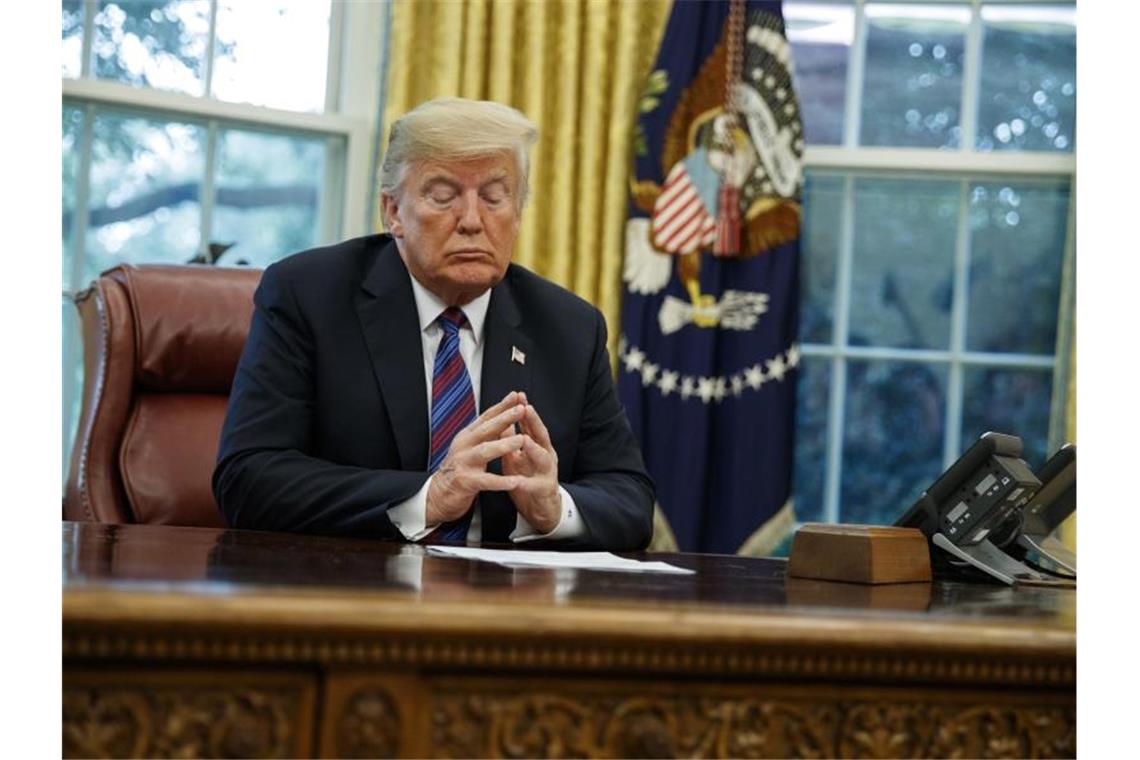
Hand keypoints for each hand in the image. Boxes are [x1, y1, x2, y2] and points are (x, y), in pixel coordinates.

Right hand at [426, 392, 526, 524]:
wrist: (440, 492)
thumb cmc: (462, 467)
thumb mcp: (472, 446)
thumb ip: (487, 432)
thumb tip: (504, 413)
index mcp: (467, 435)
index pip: (486, 417)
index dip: (501, 406)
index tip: (516, 395)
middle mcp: (464, 446)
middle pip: (485, 429)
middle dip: (504, 418)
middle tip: (521, 409)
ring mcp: (463, 463)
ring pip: (485, 451)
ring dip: (504, 445)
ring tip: (521, 440)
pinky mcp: (465, 482)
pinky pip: (485, 481)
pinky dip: (500, 481)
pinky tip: (515, 481)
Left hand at [501, 396, 561, 533]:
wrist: (540, 508)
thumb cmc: (528, 478)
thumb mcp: (517, 456)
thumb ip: (511, 439)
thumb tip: (502, 419)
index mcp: (538, 446)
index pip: (531, 424)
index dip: (525, 410)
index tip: (518, 395)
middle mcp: (546, 456)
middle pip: (541, 436)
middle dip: (534, 422)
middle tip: (527, 408)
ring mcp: (547, 473)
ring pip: (543, 458)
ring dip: (534, 449)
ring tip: (524, 439)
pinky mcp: (544, 491)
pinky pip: (534, 486)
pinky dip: (525, 483)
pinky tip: (516, 480)